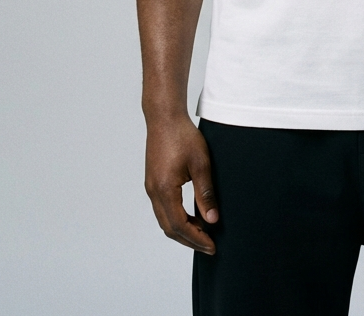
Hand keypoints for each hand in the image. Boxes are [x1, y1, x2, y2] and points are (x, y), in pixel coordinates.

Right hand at [144, 115, 218, 252]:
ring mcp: (151, 187)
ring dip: (182, 230)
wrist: (164, 117)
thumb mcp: (200, 164)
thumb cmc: (183, 136)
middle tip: (209, 246)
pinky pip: (162, 209)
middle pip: (169, 228)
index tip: (212, 246)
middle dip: (189, 240)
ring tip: (203, 234)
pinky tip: (191, 216)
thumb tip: (212, 220)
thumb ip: (205, 193)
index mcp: (164, 190)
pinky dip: (176, 218)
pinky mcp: (153, 182)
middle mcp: (153, 192)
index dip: (196, 238)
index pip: (180, 225)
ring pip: (164, 220)